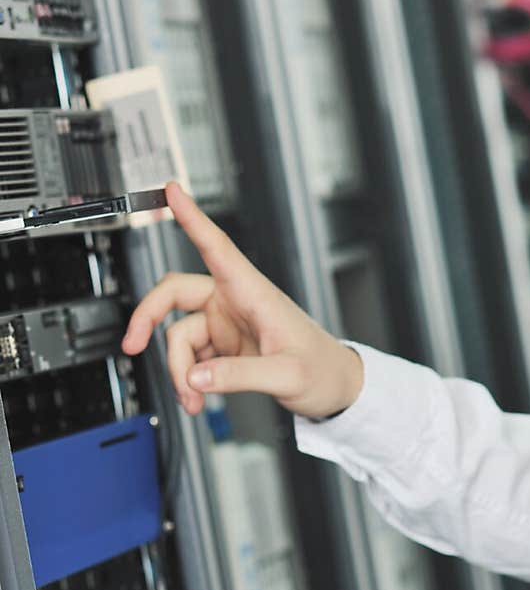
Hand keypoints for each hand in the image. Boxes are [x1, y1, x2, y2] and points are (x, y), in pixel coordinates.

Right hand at [121, 182, 363, 419]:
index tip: (172, 190)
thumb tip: (195, 378)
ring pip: (179, 335)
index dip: (193, 218)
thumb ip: (238, 376)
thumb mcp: (286, 375)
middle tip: (133, 345)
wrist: (336, 388)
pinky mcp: (224, 345)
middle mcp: (235, 302)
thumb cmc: (323, 370)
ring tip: (194, 399)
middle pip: (173, 293)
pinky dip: (190, 379)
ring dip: (179, 370)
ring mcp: (227, 323)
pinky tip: (200, 396)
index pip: (217, 247)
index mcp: (254, 293)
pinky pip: (191, 357)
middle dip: (148, 319)